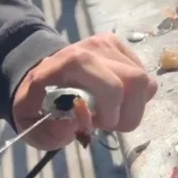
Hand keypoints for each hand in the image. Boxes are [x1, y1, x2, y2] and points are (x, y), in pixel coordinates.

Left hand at [12, 33, 157, 150]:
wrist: (39, 79)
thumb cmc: (36, 106)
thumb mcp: (32, 126)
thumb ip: (51, 131)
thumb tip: (75, 124)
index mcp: (68, 64)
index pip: (111, 86)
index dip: (112, 112)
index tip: (98, 125)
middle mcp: (93, 49)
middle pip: (136, 81)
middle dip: (127, 113)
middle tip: (105, 123)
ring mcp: (110, 45)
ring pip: (145, 82)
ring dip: (132, 106)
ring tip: (108, 111)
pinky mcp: (121, 48)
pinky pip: (145, 78)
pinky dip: (134, 97)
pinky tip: (114, 100)